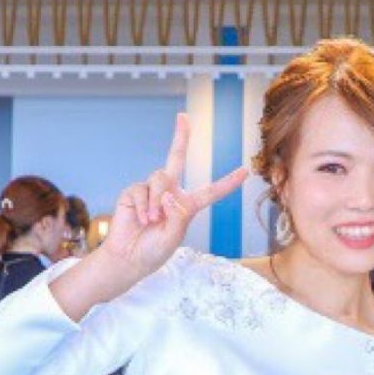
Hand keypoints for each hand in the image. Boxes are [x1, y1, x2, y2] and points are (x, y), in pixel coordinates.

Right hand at [101, 113, 247, 282]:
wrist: (128, 258)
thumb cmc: (153, 251)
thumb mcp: (173, 237)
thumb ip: (177, 216)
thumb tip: (169, 194)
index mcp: (187, 206)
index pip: (211, 192)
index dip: (228, 183)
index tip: (245, 171)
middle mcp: (170, 193)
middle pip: (176, 158)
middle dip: (180, 136)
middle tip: (183, 116)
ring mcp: (152, 191)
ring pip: (159, 179)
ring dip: (156, 201)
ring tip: (152, 220)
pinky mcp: (134, 192)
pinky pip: (141, 190)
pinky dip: (143, 206)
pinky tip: (141, 219)